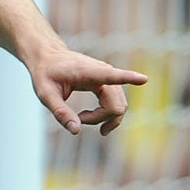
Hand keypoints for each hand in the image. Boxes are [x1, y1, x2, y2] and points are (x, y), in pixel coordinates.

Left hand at [29, 44, 148, 135]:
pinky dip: (107, 115)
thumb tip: (76, 131)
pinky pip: (116, 104)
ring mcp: (108, 78)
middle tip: (79, 119)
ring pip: (119, 106)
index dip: (128, 78)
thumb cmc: (45, 74)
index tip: (144, 79)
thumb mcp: (45, 94)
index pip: (111, 75)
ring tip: (81, 118)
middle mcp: (102, 72)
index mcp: (87, 72)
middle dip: (101, 119)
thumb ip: (60, 112)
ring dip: (104, 119)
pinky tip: (88, 118)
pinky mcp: (108, 83)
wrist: (49, 58)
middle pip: (116, 105)